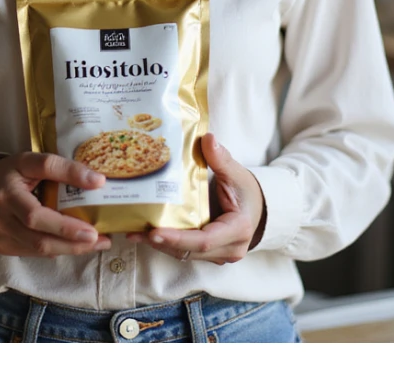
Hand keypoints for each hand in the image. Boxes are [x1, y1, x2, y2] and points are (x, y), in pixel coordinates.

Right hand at [0, 152, 112, 257]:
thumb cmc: (11, 175)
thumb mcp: (30, 162)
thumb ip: (60, 168)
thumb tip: (97, 181)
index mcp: (9, 184)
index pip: (42, 181)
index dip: (70, 181)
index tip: (98, 184)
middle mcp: (1, 210)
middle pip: (39, 228)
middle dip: (72, 235)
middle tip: (99, 236)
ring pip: (39, 246)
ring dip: (71, 247)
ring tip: (97, 243)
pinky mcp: (2, 247)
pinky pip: (35, 252)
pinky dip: (58, 249)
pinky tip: (75, 244)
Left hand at [126, 133, 265, 264]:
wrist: (260, 207)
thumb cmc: (248, 190)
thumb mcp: (237, 173)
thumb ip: (222, 158)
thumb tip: (208, 139)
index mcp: (238, 229)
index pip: (204, 240)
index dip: (178, 238)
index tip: (154, 232)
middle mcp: (230, 248)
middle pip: (190, 250)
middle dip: (161, 242)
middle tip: (133, 232)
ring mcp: (220, 254)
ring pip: (186, 254)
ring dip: (160, 245)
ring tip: (133, 232)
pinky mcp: (211, 254)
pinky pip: (187, 251)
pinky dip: (168, 243)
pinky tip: (146, 234)